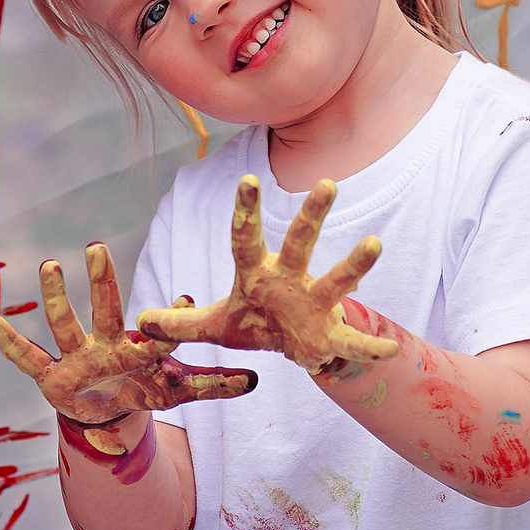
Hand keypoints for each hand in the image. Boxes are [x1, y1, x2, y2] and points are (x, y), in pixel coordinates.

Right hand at [0, 244, 256, 451]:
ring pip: (64, 325)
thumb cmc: (143, 389)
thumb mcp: (176, 391)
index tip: (184, 302)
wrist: (106, 411)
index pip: (154, 334)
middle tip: (97, 246)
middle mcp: (103, 346)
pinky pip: (27, 359)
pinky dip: (8, 343)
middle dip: (101, 283)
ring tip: (49, 265)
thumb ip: (213, 384)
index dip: (169, 321)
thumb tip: (256, 378)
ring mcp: (76, 358)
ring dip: (56, 298)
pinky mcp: (52, 376)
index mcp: (136, 350)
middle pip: (104, 312)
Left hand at [136, 175, 395, 369]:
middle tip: (327, 183)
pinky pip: (353, 341)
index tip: (248, 181)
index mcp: (257, 275)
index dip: (246, 212)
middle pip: (301, 243)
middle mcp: (290, 280)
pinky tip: (389, 349)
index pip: (246, 239)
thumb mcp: (214, 326)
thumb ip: (179, 324)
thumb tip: (140, 322)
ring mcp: (315, 304)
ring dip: (355, 265)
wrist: (294, 347)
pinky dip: (371, 347)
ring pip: (336, 280)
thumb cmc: (256, 324)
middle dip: (312, 216)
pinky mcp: (331, 334)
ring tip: (374, 244)